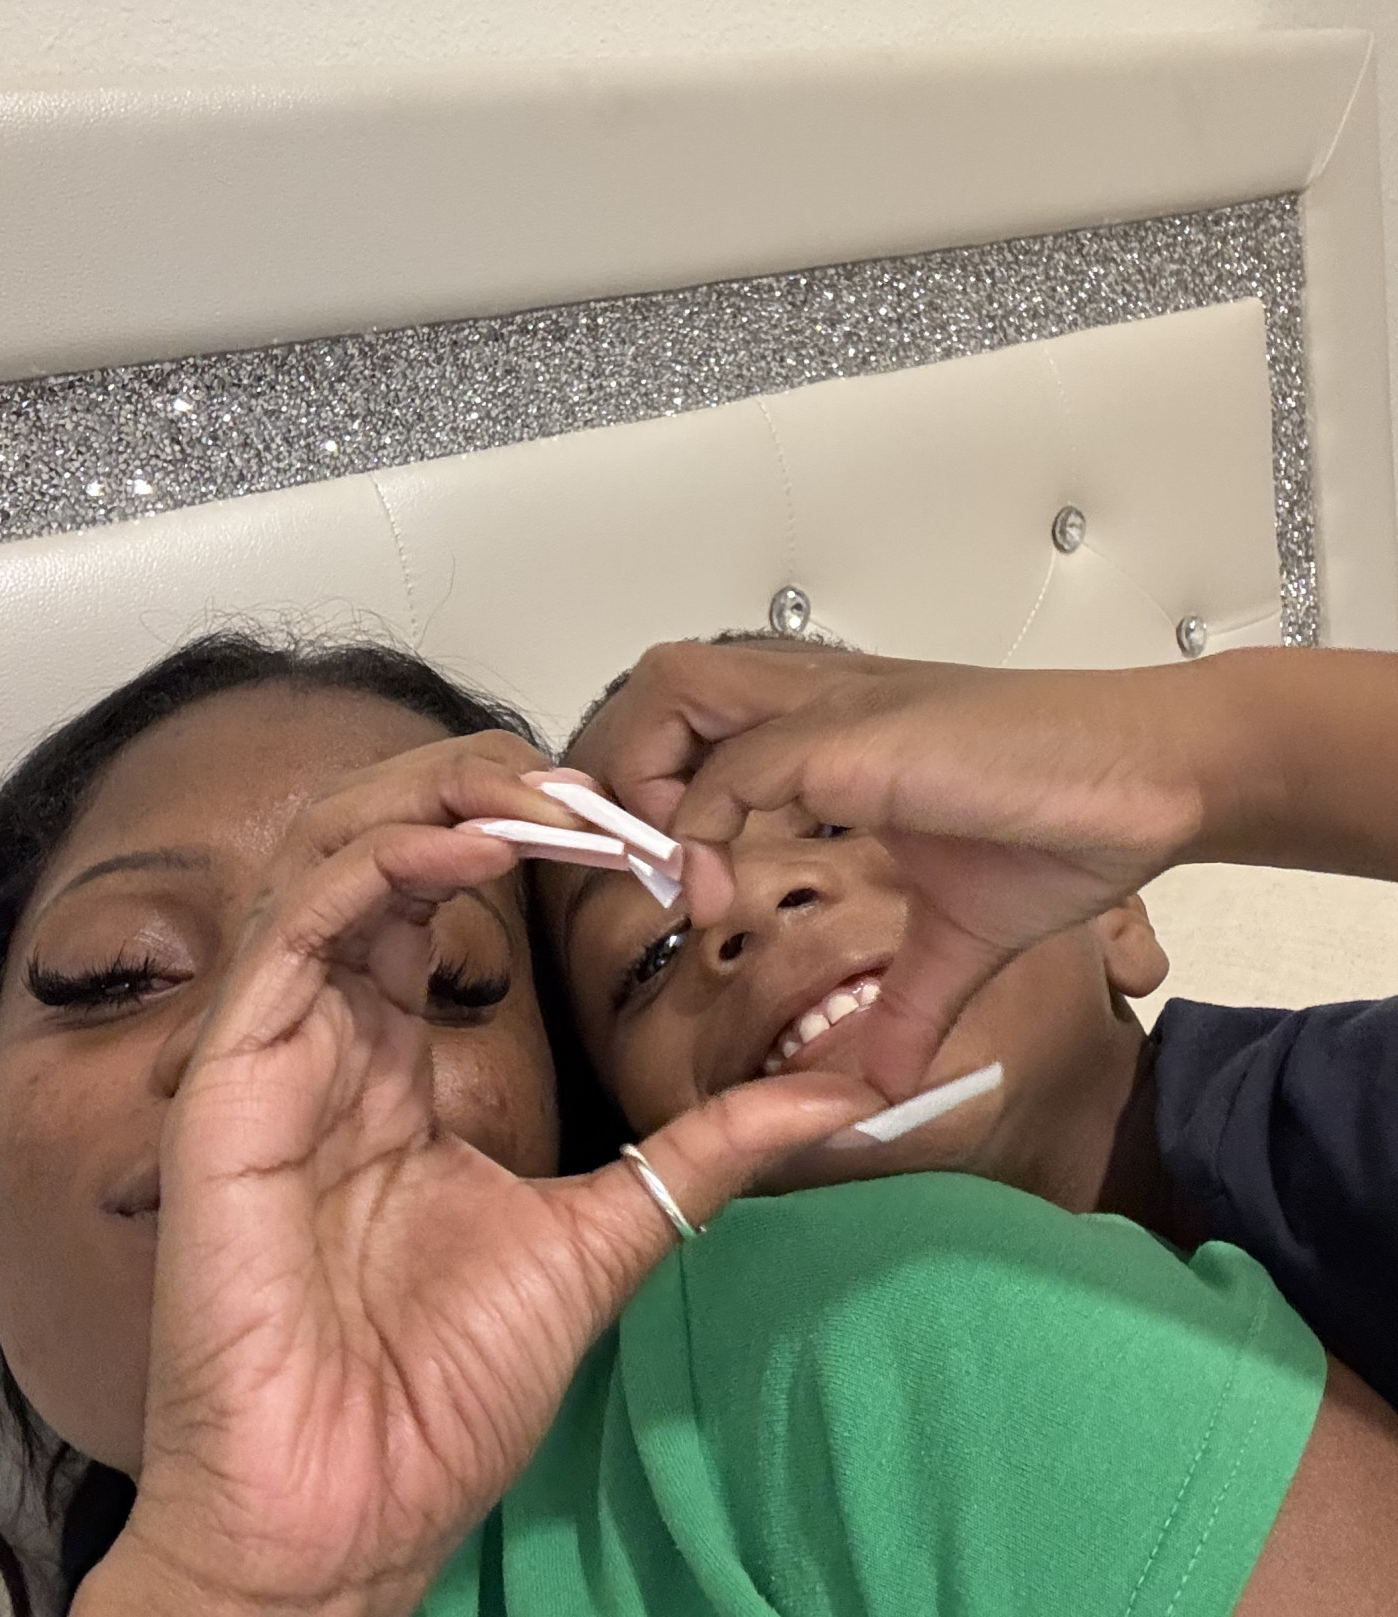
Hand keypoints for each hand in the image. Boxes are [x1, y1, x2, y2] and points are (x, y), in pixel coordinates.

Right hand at [76, 733, 879, 1616]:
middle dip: (492, 785)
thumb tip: (842, 1098)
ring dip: (441, 795)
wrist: (349, 1516)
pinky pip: (295, 927)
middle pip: (387, 836)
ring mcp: (277, 1045)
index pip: (453, 883)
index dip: (546, 835)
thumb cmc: (438, 1396)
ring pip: (332, 850)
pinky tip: (472, 844)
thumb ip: (707, 1152)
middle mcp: (333, 1029)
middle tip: (608, 793)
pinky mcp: (230, 1080)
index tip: (660, 844)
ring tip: (549, 793)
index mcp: (399, 1056)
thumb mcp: (605, 1238)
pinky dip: (382, 862)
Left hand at [579, 642, 1241, 1099]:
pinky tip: (718, 895)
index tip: (670, 887)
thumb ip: (909, 1007)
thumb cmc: (1063, 825)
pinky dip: (703, 824)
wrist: (1153, 782)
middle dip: (624, 767)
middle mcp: (816, 703)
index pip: (696, 726)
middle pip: (661, 685)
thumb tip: (880, 1091)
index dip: (657, 795)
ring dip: (650, 776)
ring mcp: (832, 710)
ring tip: (678, 871)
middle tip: (650, 866)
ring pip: (676, 691)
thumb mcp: (960, 938)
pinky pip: (739, 764)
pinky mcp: (856, 736)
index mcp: (831, 732)